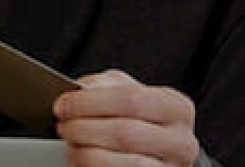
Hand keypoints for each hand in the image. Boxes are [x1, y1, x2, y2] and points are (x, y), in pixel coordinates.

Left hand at [54, 69, 199, 165]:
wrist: (151, 149)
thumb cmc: (136, 116)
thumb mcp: (123, 91)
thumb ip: (105, 85)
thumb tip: (82, 90)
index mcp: (176, 108)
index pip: (132, 100)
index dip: (91, 102)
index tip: (63, 105)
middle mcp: (181, 141)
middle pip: (126, 133)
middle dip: (85, 128)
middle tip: (64, 125)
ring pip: (127, 164)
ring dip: (87, 153)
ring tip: (72, 143)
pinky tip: (83, 158)